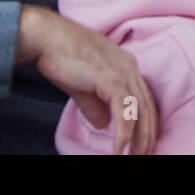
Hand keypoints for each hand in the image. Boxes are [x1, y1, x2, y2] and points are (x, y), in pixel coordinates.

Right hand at [16, 5, 158, 154]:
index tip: (143, 144)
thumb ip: (95, 104)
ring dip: (138, 140)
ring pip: (139, 112)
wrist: (46, 37)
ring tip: (132, 158)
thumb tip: (103, 124)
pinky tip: (119, 149)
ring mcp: (122, 71)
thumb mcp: (82, 86)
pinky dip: (124, 133)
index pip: (144, 100)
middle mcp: (130, 68)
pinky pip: (124, 110)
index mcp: (126, 67)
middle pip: (147, 108)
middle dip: (147, 136)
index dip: (146, 124)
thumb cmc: (62, 57)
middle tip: (144, 156)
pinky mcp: (111, 78)